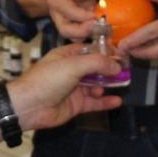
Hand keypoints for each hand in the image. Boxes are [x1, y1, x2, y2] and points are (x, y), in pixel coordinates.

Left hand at [6, 41, 123, 129]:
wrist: (29, 106)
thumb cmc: (48, 80)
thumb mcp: (73, 65)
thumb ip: (97, 63)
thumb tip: (117, 66)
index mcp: (67, 56)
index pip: (90, 50)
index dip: (105, 51)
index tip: (122, 53)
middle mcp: (71, 71)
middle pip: (95, 68)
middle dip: (110, 69)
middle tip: (127, 70)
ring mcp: (74, 88)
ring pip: (96, 85)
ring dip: (108, 85)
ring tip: (122, 84)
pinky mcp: (76, 105)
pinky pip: (94, 102)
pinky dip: (105, 101)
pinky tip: (117, 101)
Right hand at [23, 0, 113, 40]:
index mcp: (57, 0)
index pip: (73, 13)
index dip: (90, 16)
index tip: (105, 15)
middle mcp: (56, 15)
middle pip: (67, 30)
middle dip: (86, 31)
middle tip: (104, 27)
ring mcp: (60, 24)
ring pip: (72, 37)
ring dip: (88, 36)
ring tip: (103, 30)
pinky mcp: (68, 28)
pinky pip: (77, 38)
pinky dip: (88, 37)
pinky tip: (101, 33)